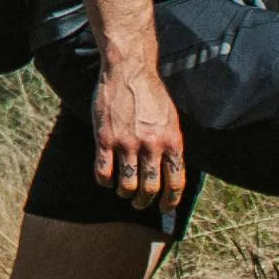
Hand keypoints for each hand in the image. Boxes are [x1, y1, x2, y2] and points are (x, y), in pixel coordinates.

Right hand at [91, 64, 185, 213]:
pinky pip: (103, 172)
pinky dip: (105, 182)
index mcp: (172, 141)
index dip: (169, 201)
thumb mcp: (171, 119)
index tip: (164, 208)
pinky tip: (106, 179)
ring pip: (126, 185)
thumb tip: (171, 173)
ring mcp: (127, 143)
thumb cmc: (152, 95)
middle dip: (144, 201)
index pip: (175, 182)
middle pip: (149, 189)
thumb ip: (171, 145)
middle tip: (139, 202)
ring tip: (123, 191)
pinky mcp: (105, 138)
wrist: (129, 70)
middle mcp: (151, 145)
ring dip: (125, 193)